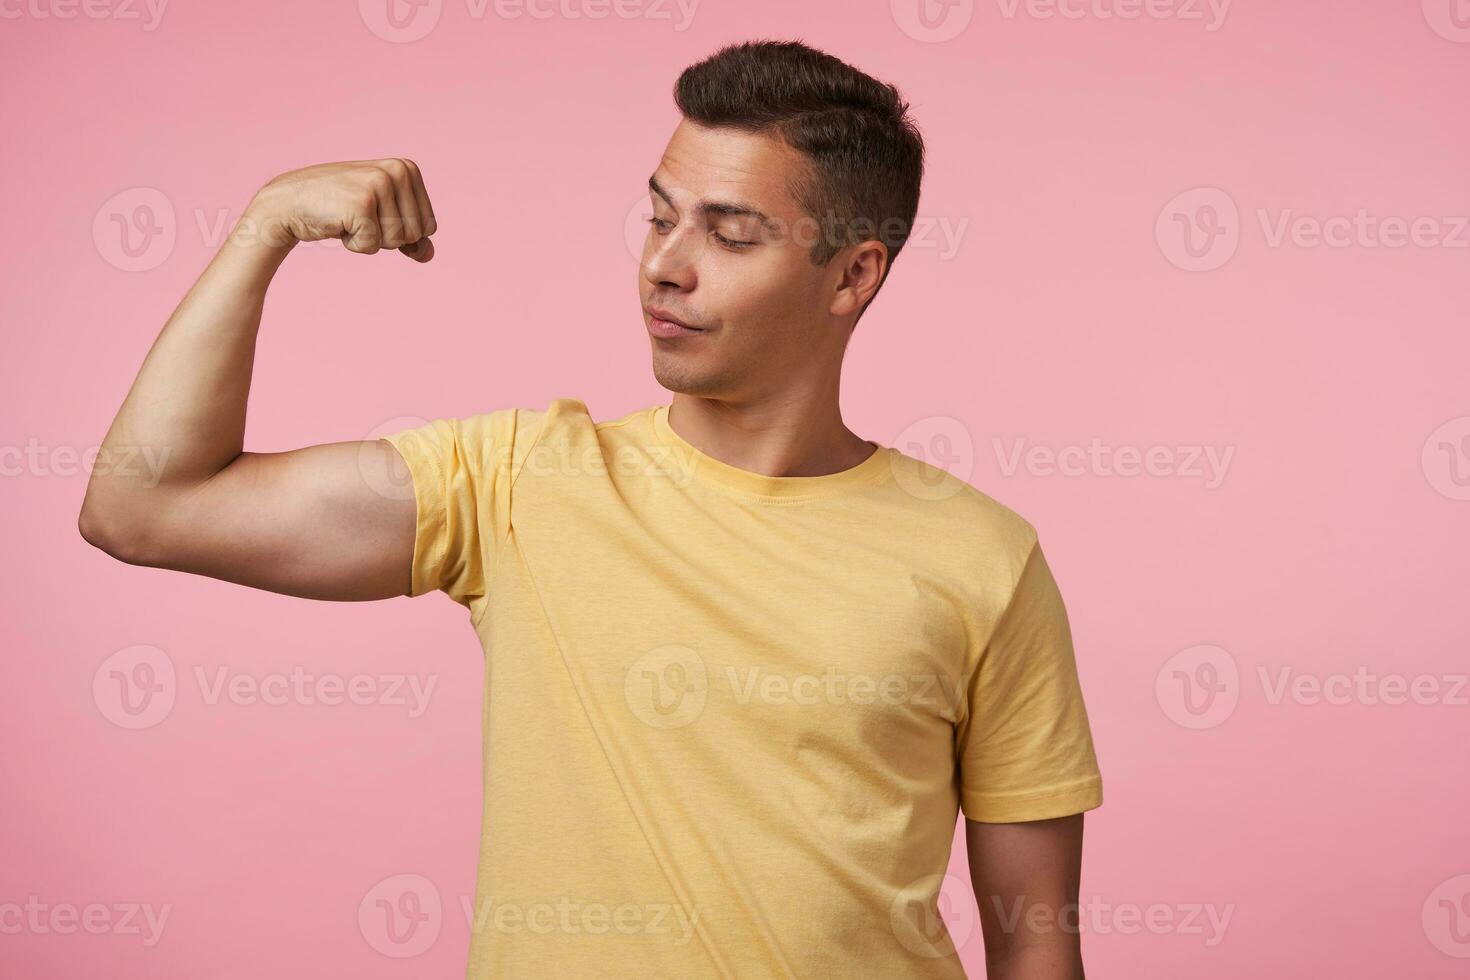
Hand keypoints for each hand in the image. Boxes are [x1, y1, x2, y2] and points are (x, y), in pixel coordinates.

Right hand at [241, 158, 437, 261]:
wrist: (290, 202)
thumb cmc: (338, 208)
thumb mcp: (380, 216)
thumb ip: (409, 235)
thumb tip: (429, 254)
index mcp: (408, 169)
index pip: (429, 226)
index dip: (400, 231)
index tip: (374, 212)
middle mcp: (397, 171)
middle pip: (415, 235)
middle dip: (386, 236)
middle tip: (358, 215)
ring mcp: (379, 185)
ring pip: (396, 242)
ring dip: (369, 239)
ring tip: (348, 216)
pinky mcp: (361, 204)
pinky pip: (372, 246)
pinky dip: (354, 244)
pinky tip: (338, 222)